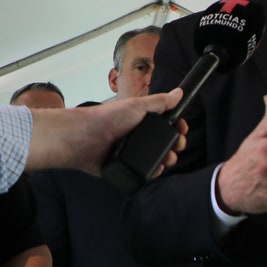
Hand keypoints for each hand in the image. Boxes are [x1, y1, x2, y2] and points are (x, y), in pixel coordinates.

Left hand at [27, 88, 187, 175]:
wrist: (84, 138)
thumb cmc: (106, 118)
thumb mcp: (137, 105)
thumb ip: (160, 101)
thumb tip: (178, 93)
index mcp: (142, 122)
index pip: (167, 126)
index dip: (177, 128)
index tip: (182, 129)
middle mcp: (138, 138)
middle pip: (166, 144)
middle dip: (176, 145)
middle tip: (177, 146)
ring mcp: (133, 154)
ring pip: (158, 160)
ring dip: (167, 160)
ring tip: (168, 159)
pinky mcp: (126, 169)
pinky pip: (144, 173)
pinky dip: (153, 173)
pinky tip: (156, 170)